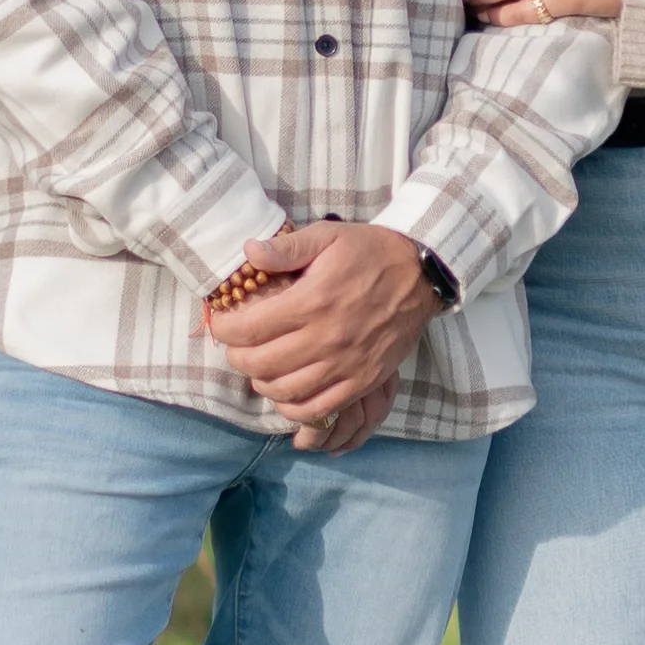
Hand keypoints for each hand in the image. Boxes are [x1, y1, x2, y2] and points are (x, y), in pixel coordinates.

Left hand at [207, 218, 438, 450]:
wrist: (421, 274)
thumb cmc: (369, 252)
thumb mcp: (328, 236)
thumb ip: (286, 248)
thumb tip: (248, 252)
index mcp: (313, 301)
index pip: (250, 329)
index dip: (226, 331)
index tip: (223, 326)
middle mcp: (327, 337)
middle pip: (262, 364)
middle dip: (237, 359)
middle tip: (236, 349)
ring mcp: (347, 364)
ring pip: (286, 391)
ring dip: (262, 383)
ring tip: (259, 369)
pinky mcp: (364, 381)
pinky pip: (320, 407)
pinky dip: (294, 408)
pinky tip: (286, 394)